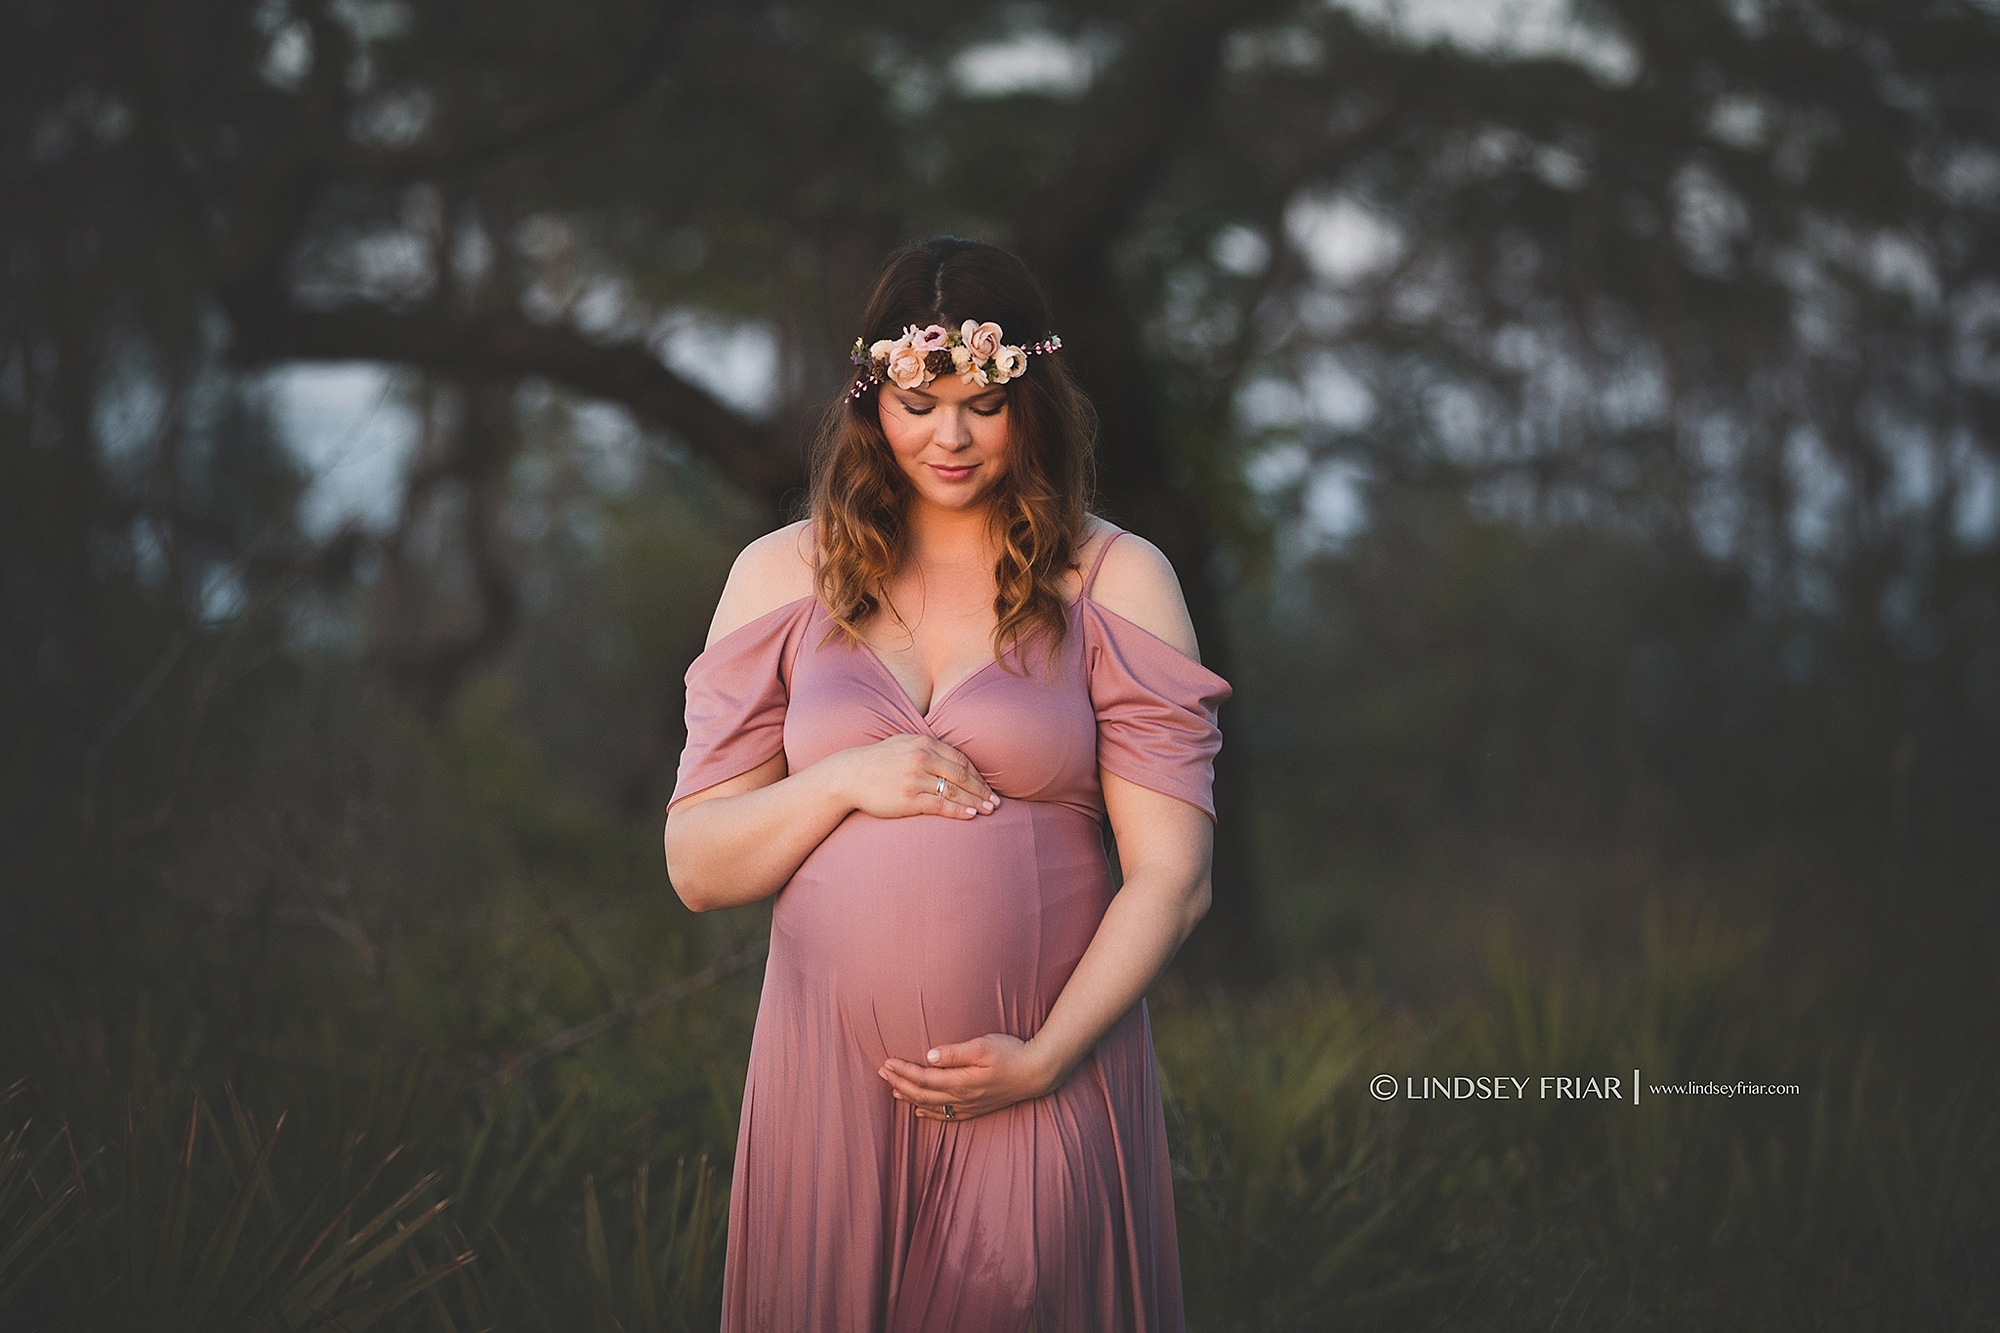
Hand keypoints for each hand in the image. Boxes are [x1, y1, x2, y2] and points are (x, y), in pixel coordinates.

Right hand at [825, 734, 997, 820]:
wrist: (849, 775)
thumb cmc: (877, 761)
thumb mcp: (903, 743)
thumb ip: (927, 746)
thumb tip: (951, 756)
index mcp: (923, 743)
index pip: (960, 760)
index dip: (977, 775)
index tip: (988, 786)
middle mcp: (922, 758)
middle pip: (961, 775)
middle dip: (981, 790)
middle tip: (996, 802)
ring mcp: (915, 778)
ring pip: (954, 791)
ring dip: (975, 801)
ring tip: (989, 810)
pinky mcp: (908, 798)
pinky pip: (939, 804)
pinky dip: (958, 810)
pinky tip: (970, 815)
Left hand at [877, 1034, 1064, 1122]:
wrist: (1037, 1073)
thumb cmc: (1012, 1053)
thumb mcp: (983, 1046)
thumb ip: (955, 1053)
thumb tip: (929, 1056)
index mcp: (961, 1081)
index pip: (923, 1078)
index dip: (903, 1071)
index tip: (887, 1062)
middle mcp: (962, 1098)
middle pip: (922, 1094)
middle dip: (900, 1083)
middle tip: (882, 1071)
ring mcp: (969, 1106)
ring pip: (932, 1106)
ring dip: (910, 1098)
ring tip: (893, 1089)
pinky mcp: (977, 1108)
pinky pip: (947, 1115)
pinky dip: (930, 1113)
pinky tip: (920, 1111)